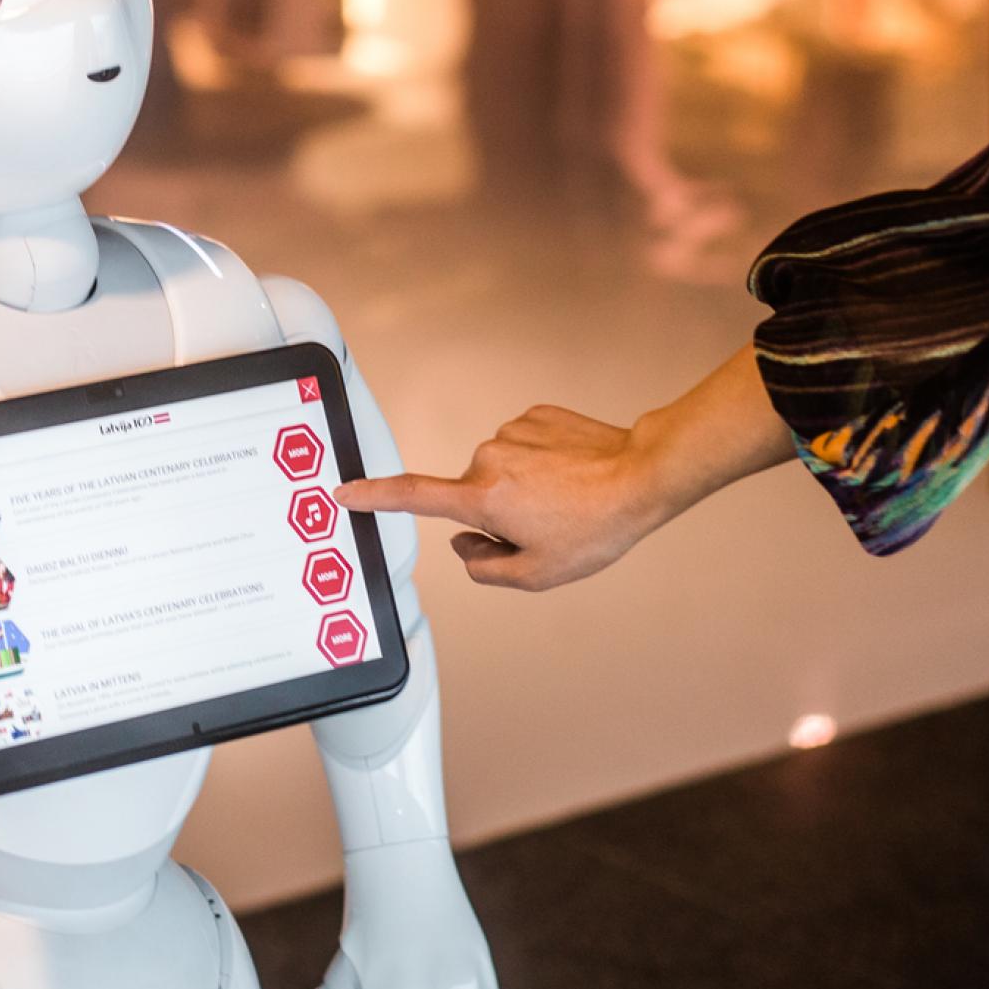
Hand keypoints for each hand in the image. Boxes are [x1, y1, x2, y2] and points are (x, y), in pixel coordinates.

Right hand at [340, 403, 693, 591]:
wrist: (642, 474)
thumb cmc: (595, 528)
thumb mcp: (538, 574)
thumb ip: (487, 568)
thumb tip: (466, 546)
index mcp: (482, 498)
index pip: (414, 497)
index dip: (375, 497)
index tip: (345, 492)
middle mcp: (488, 458)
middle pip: (473, 495)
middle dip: (497, 513)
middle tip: (545, 526)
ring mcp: (512, 431)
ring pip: (501, 470)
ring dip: (522, 487)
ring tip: (566, 499)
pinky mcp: (536, 414)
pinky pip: (524, 446)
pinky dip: (541, 462)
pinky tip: (570, 473)